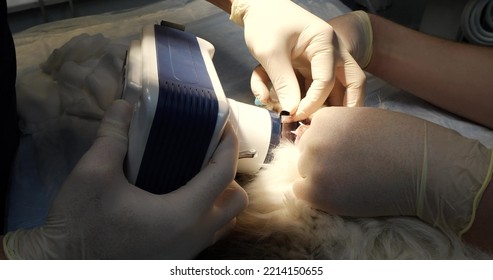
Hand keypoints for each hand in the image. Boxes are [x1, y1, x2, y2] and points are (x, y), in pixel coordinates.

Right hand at [3, 100, 247, 258]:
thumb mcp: (92, 173)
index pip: (224, 172)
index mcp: (183, 214)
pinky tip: (181, 197)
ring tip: (197, 173)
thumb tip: (125, 104)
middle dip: (228, 172)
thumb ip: (112, 135)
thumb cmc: (80, 223)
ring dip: (220, 195)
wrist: (62, 266)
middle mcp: (194, 235)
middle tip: (207, 151)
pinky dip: (208, 213)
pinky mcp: (176, 259)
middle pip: (236, 200)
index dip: (229, 144)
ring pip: (226, 220)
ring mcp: (188, 251)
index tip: (223, 124)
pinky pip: (209, 233)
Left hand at [231, 0, 365, 120]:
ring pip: (335, 88)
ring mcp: (322, 59)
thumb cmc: (265, 24)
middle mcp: (330, 51)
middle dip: (345, 107)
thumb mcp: (270, 53)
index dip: (312, 103)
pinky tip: (264, 96)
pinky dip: (291, 94)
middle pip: (351, 82)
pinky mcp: (309, 67)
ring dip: (320, 105)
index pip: (327, 80)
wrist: (257, 8)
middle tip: (335, 129)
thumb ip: (282, 83)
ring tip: (306, 123)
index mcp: (325, 43)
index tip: (293, 116)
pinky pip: (309, 86)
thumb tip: (292, 113)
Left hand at [292, 107, 492, 234]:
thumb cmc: (401, 140)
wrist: (424, 168)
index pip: (311, 133)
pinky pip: (301, 192)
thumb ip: (334, 126)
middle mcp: (313, 139)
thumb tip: (306, 135)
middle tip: (352, 167)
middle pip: (305, 153)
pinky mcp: (317, 193)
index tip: (350, 151)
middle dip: (324, 160)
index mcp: (324, 118)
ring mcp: (313, 166)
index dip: (330, 144)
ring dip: (321, 178)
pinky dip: (316, 195)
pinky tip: (339, 193)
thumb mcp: (363, 119)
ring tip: (351, 180)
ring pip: (304, 172)